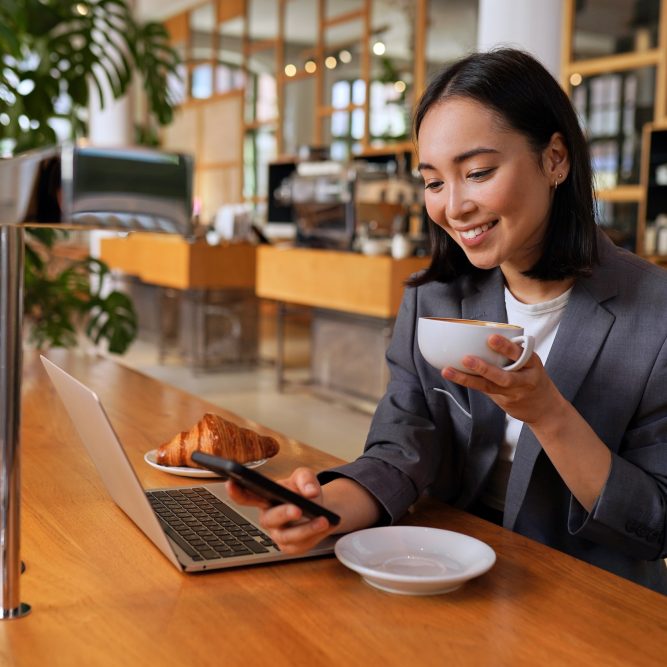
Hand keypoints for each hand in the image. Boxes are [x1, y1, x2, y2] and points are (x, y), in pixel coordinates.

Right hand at [226, 467, 334, 554]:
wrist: (319, 507)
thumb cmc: (303, 491)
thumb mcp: (304, 477)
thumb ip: (306, 479)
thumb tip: (310, 493)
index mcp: (264, 498)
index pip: (245, 496)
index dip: (236, 492)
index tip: (232, 482)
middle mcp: (268, 518)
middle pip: (269, 519)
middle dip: (283, 514)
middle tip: (298, 509)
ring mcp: (278, 534)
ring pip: (287, 536)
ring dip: (306, 529)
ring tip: (323, 520)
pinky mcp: (291, 547)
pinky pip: (300, 545)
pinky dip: (315, 535)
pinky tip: (326, 525)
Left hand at [442, 334, 564, 424]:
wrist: (545, 408)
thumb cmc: (531, 377)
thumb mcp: (529, 361)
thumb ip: (512, 352)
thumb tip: (482, 334)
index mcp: (531, 363)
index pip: (519, 353)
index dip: (505, 347)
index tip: (491, 338)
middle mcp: (523, 379)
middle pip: (504, 376)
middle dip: (484, 368)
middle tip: (466, 359)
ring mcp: (513, 393)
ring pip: (488, 386)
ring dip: (467, 378)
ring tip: (449, 371)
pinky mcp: (503, 401)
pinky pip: (483, 390)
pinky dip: (468, 382)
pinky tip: (453, 376)